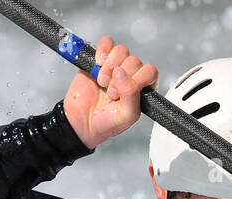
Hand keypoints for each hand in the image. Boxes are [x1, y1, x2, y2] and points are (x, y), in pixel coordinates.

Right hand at [63, 35, 159, 150]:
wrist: (81, 122)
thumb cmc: (106, 123)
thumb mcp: (126, 116)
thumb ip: (131, 95)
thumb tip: (122, 73)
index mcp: (143, 89)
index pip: (150, 72)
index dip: (135, 80)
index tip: (121, 92)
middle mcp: (132, 76)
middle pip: (134, 61)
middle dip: (119, 78)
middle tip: (110, 93)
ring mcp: (116, 66)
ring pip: (122, 51)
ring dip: (109, 67)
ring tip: (102, 82)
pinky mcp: (101, 58)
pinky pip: (107, 42)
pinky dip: (103, 50)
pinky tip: (98, 63)